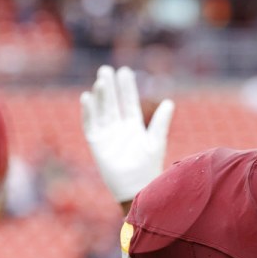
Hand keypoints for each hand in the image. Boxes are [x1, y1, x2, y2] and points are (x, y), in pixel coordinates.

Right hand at [80, 65, 174, 203]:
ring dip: (100, 96)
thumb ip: (160, 122)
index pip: (129, 103)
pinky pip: (90, 125)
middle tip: (107, 69)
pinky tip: (87, 98)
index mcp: (134, 127)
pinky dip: (88, 112)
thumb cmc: (149, 168)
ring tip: (101, 80)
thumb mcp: (156, 141)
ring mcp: (107, 136)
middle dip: (110, 87)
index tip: (124, 71)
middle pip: (113, 103)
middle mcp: (119, 129)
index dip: (127, 88)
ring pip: (102, 111)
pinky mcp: (97, 144)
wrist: (137, 188)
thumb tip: (169, 102)